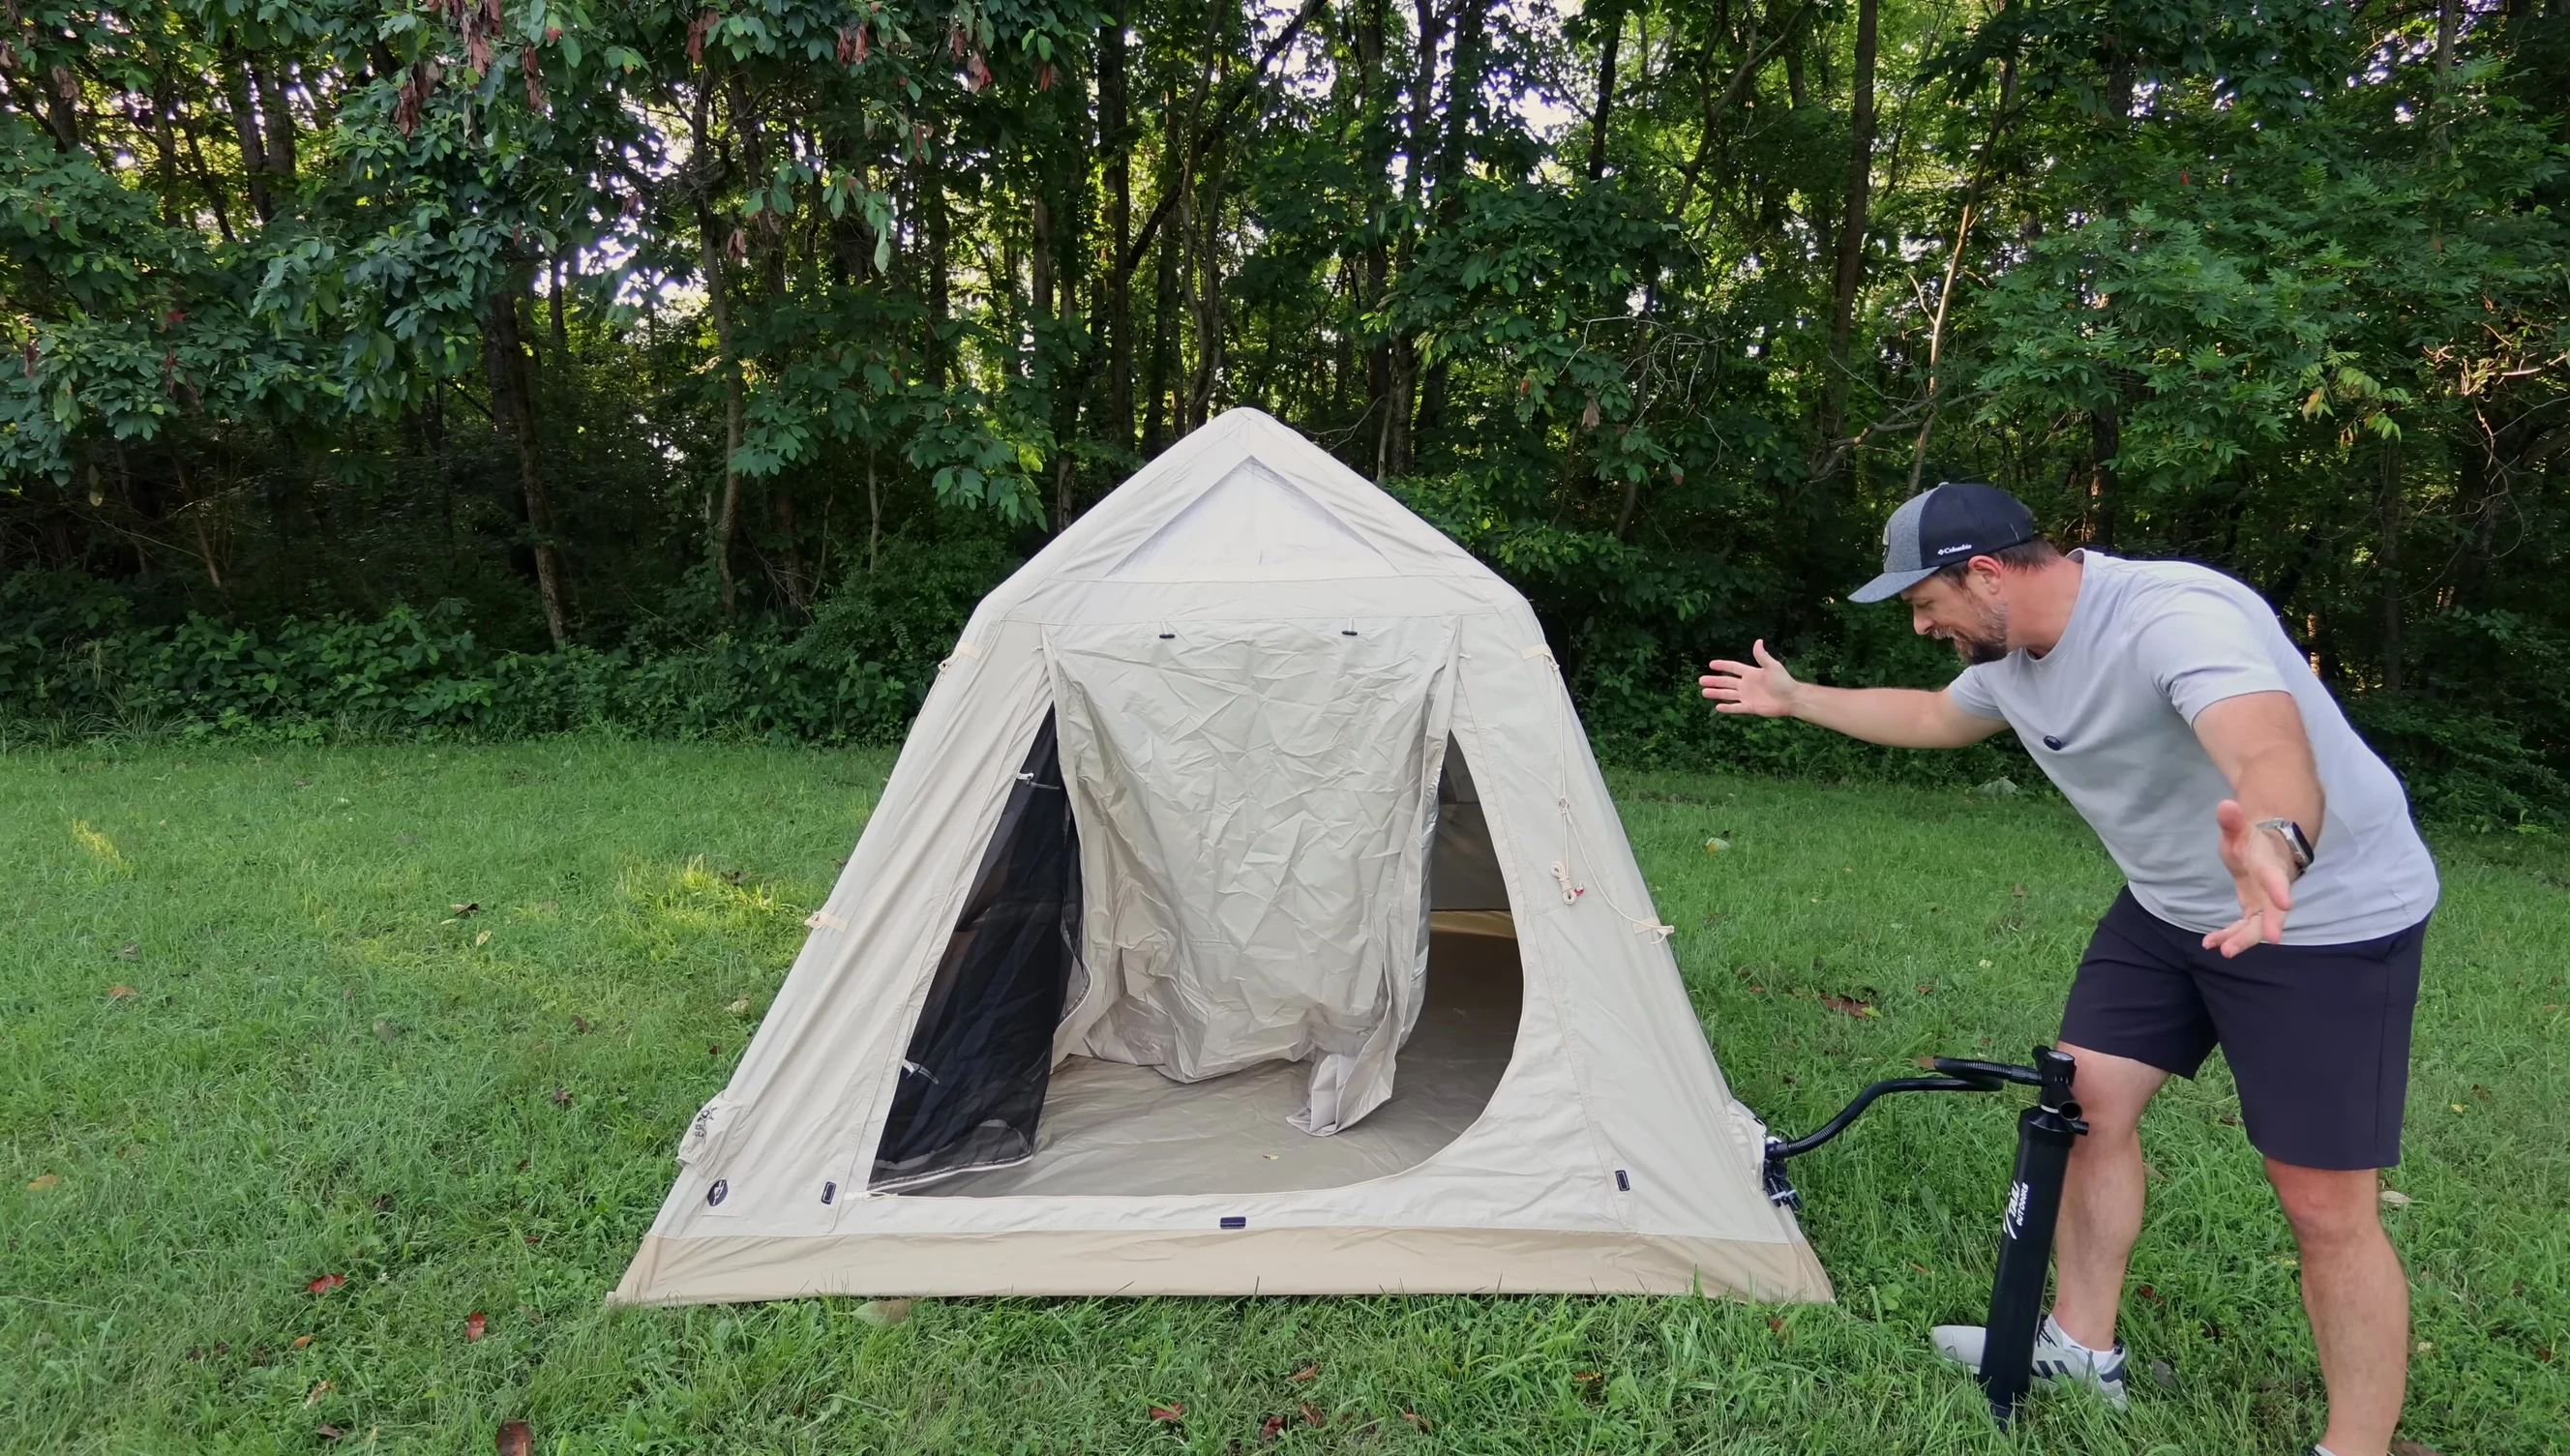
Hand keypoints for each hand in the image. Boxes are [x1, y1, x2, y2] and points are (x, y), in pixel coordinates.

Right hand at [1700, 640, 1801, 716]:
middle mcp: (1746, 684)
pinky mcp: (1750, 707)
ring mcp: (1747, 696)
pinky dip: (1727, 708)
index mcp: (1751, 673)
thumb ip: (1762, 656)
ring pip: (1727, 694)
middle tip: (1701, 680)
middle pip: (1726, 682)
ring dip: (1716, 693)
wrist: (1791, 698)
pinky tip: (1717, 707)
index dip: (1723, 665)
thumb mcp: (1772, 666)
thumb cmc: (1783, 681)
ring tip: (1704, 692)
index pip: (1733, 668)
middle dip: (1714, 681)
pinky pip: (1735, 707)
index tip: (1711, 664)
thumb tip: (1758, 641)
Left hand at [2205, 798, 2295, 956]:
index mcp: (2270, 867)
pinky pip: (2243, 928)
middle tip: (2268, 939)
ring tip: (2223, 950)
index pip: (2276, 878)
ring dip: (2242, 938)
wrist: (2265, 851)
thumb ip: (2232, 820)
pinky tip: (2210, 944)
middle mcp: (2271, 890)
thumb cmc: (2252, 840)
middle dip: (2269, 925)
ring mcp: (2263, 903)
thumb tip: (2226, 805)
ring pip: (2257, 926)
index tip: (2285, 904)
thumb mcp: (2239, 829)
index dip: (2280, 890)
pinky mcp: (2253, 912)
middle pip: (2272, 910)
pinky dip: (2229, 936)